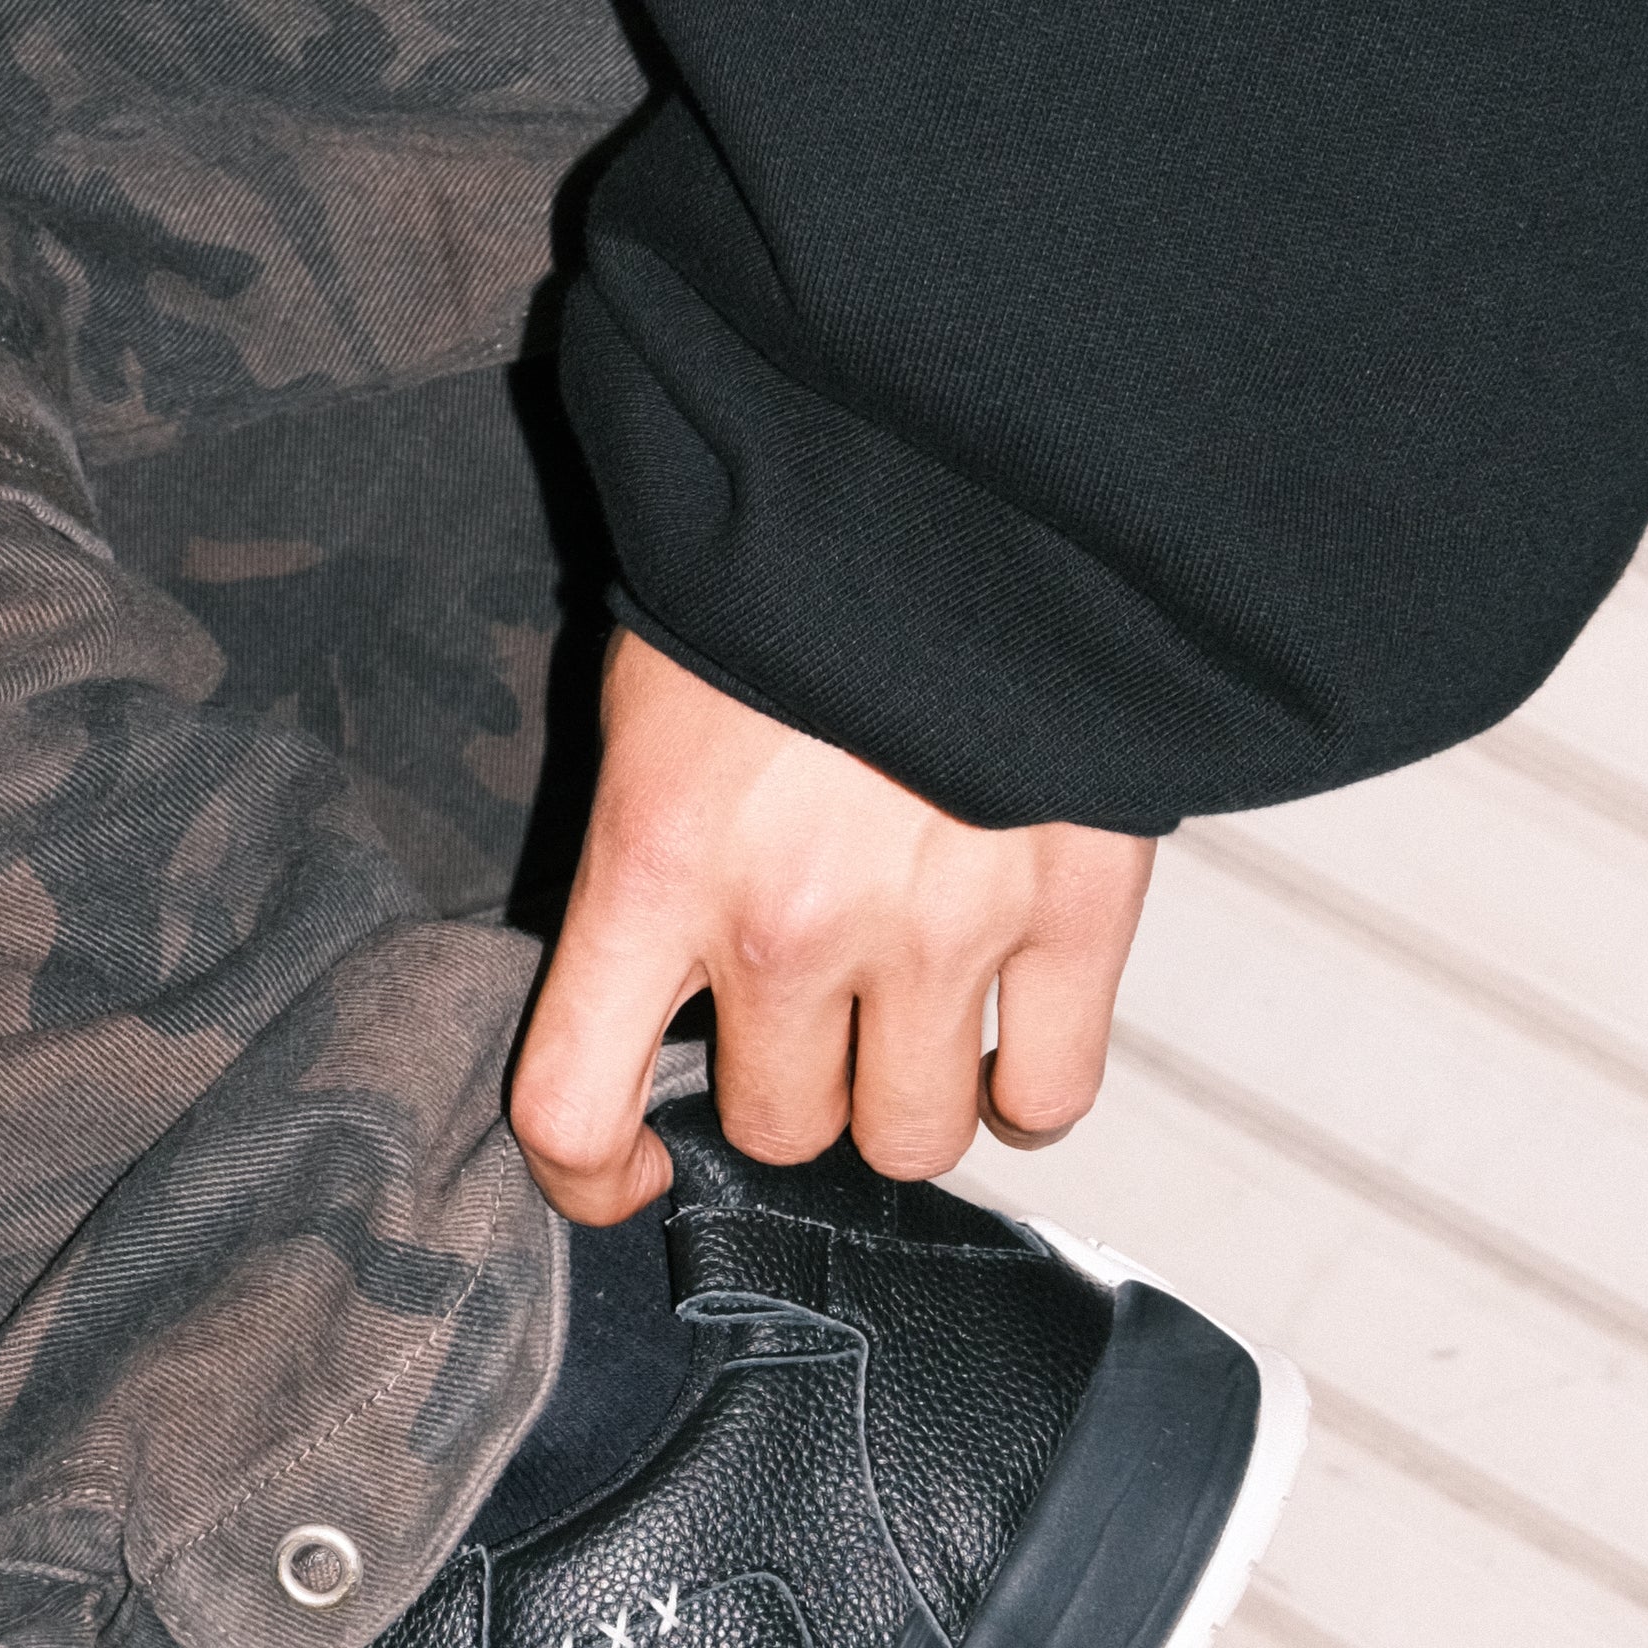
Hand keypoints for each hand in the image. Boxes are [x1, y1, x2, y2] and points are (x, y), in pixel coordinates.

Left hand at [510, 630, 1156, 1224]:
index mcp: (656, 867)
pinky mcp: (1073, 906)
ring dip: (906, 1100)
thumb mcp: (656, 717)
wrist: (948, 470)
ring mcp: (940, 927)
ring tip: (914, 1026)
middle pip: (778, 1130)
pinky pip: (1050, 1093)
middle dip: (791, 1090)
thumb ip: (651, 871)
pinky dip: (1030, 1092)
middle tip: (813, 1019)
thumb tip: (657, 1008)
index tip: (627, 1174)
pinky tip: (1010, 1041)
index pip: (573, 1107)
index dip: (589, 1178)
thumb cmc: (782, 584)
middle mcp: (789, 924)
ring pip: (911, 1139)